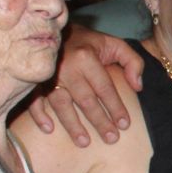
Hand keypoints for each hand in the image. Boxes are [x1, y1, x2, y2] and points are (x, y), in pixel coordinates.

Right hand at [25, 26, 141, 145]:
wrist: (53, 30)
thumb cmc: (88, 42)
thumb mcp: (114, 44)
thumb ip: (132, 61)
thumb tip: (138, 87)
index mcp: (87, 57)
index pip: (104, 88)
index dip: (115, 107)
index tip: (125, 125)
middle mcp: (67, 67)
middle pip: (85, 100)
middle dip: (100, 121)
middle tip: (112, 139)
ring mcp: (48, 75)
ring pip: (61, 104)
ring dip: (72, 125)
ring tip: (84, 142)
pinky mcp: (34, 80)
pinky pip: (34, 99)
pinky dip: (39, 114)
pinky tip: (48, 129)